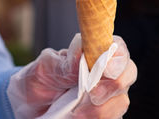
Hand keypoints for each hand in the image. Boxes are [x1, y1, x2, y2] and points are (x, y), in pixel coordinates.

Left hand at [7, 34, 136, 118]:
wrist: (30, 105)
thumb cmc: (40, 78)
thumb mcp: (46, 66)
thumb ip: (65, 61)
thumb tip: (81, 49)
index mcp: (93, 53)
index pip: (117, 47)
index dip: (118, 57)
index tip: (105, 70)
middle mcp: (105, 73)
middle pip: (128, 74)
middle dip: (113, 86)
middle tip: (91, 94)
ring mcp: (108, 95)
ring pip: (121, 101)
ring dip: (100, 110)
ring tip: (76, 113)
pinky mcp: (104, 114)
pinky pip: (112, 118)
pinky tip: (77, 118)